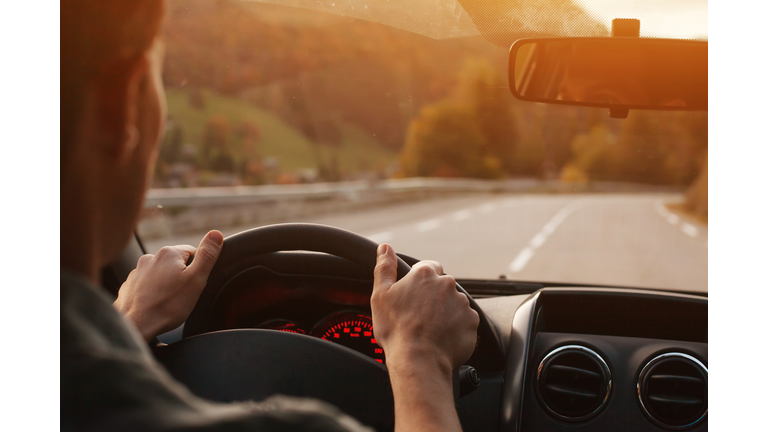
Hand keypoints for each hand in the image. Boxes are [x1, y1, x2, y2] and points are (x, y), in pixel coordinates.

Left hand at [113, 230, 223, 340]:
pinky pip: (146, 284)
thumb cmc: (167, 306)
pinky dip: (152, 292)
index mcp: (169, 253)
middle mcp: (150, 257)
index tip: (193, 285)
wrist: (136, 327)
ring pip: (160, 274)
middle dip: (181, 276)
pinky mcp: (129, 285)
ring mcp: (137, 271)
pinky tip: (155, 304)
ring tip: (167, 302)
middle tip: (182, 296)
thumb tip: (216, 234)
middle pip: (176, 263)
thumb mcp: (196, 280)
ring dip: (166, 284)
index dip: (197, 270)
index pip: (193, 253)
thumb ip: (207, 256)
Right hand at [371, 243, 477, 431]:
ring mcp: (462, 303)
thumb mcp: (380, 295)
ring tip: (429, 330)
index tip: (414, 296)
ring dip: (445, 312)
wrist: (418, 360)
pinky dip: (455, 328)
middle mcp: (447, 284)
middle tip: (418, 316)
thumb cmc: (396, 329)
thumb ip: (384, 267)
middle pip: (442, 286)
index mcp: (425, 274)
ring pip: (453, 304)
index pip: (428, 267)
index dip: (420, 280)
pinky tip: (441, 338)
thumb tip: (384, 248)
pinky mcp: (472, 322)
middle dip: (433, 298)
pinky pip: (464, 321)